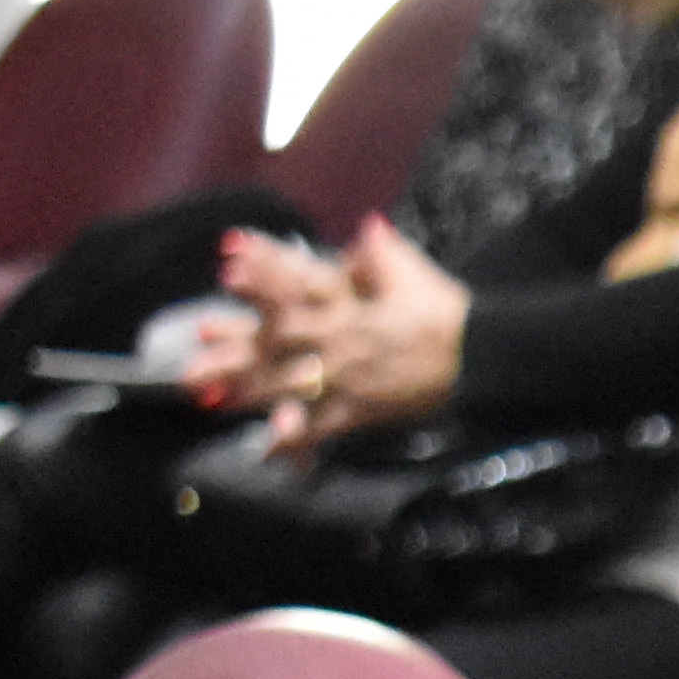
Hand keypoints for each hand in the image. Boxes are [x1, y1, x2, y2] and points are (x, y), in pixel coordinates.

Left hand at [228, 217, 465, 444]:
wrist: (480, 355)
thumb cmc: (449, 312)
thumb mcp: (416, 272)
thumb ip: (384, 250)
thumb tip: (367, 227)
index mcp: (348, 304)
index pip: (297, 287)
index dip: (262, 279)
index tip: (227, 268)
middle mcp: (339, 340)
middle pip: (278, 342)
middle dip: (236, 346)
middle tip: (197, 349)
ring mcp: (348, 377)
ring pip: (287, 384)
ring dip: (247, 391)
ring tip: (209, 398)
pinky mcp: (363, 410)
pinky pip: (321, 427)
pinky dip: (293, 440)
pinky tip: (265, 452)